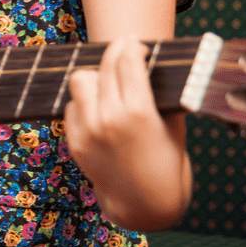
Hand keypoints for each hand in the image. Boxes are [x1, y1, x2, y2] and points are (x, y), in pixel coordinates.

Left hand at [64, 35, 191, 230]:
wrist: (146, 205)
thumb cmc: (168, 163)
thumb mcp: (174, 126)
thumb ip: (160, 94)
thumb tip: (150, 62)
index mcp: (139, 113)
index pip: (127, 62)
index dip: (130, 46)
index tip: (134, 42)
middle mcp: (108, 119)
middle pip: (103, 66)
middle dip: (115, 54)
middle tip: (124, 52)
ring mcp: (87, 131)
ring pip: (80, 80)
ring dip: (96, 78)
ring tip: (110, 84)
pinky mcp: (74, 142)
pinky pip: (72, 106)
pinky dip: (85, 103)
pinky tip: (101, 110)